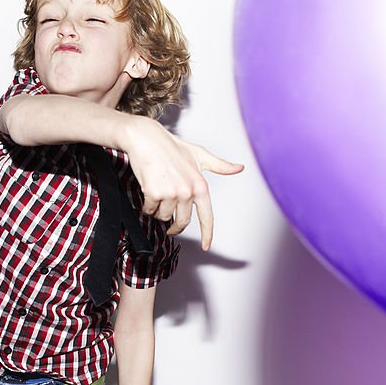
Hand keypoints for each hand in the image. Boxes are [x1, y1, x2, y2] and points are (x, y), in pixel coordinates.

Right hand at [121, 116, 243, 250]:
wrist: (146, 139)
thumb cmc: (170, 147)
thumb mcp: (199, 155)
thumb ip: (219, 165)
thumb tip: (239, 168)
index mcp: (201, 185)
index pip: (207, 216)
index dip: (207, 234)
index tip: (206, 246)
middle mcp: (188, 191)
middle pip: (182, 222)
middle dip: (174, 225)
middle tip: (169, 223)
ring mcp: (171, 193)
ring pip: (163, 216)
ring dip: (158, 210)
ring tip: (158, 193)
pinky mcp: (154, 193)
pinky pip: (150, 210)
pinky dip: (147, 205)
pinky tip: (149, 190)